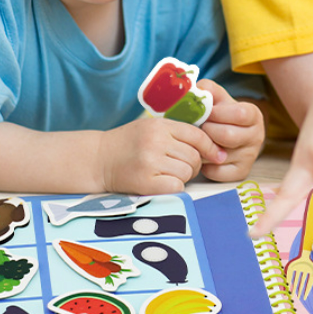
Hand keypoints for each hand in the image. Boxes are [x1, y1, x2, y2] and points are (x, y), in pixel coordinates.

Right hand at [99, 117, 225, 193]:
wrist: (97, 159)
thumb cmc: (129, 144)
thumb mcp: (151, 128)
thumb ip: (178, 132)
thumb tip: (214, 148)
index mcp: (160, 126)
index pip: (197, 135)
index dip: (210, 147)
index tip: (215, 155)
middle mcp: (155, 141)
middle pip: (194, 156)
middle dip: (194, 164)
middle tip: (181, 166)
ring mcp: (149, 162)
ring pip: (187, 172)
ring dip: (183, 176)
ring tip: (169, 174)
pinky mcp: (144, 182)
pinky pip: (176, 187)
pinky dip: (175, 187)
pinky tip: (163, 183)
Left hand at [198, 80, 264, 181]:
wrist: (233, 134)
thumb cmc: (222, 115)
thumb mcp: (219, 98)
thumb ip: (208, 90)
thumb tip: (198, 90)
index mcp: (253, 115)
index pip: (239, 114)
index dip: (217, 113)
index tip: (206, 113)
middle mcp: (257, 136)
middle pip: (228, 136)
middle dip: (208, 131)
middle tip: (200, 128)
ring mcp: (250, 156)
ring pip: (220, 155)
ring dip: (203, 148)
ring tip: (200, 141)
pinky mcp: (241, 172)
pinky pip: (217, 172)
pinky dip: (205, 166)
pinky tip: (205, 156)